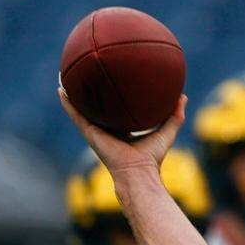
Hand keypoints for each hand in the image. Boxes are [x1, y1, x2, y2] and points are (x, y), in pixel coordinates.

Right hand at [58, 88, 184, 176]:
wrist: (138, 170)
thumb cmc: (153, 156)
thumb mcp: (167, 131)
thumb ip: (175, 115)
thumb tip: (183, 96)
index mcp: (123, 130)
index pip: (118, 111)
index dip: (116, 98)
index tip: (115, 82)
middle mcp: (108, 130)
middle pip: (98, 108)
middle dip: (93, 93)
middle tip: (89, 74)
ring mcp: (97, 131)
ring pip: (82, 109)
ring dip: (74, 94)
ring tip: (67, 76)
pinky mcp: (89, 132)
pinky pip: (75, 115)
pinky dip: (67, 103)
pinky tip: (61, 89)